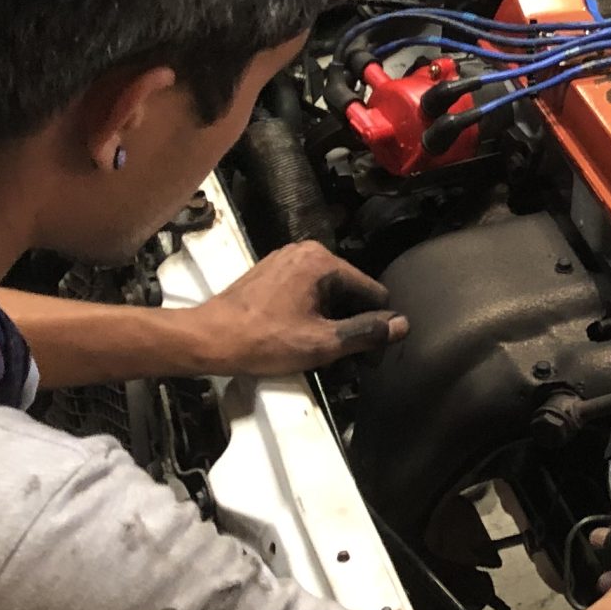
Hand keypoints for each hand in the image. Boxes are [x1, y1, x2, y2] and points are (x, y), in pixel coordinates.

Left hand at [189, 241, 407, 376]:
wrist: (208, 339)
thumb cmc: (263, 341)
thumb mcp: (322, 343)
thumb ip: (366, 332)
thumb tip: (402, 324)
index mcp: (323, 261)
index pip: (372, 292)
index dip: (376, 326)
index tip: (367, 356)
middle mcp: (307, 251)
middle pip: (349, 290)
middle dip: (351, 323)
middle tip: (344, 358)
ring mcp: (287, 258)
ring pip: (328, 292)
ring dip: (331, 319)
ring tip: (320, 349)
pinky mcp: (272, 271)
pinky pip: (307, 290)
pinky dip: (311, 311)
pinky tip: (301, 335)